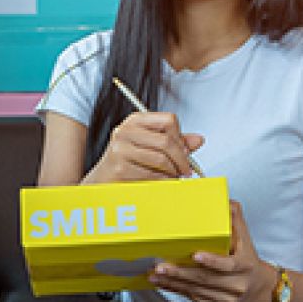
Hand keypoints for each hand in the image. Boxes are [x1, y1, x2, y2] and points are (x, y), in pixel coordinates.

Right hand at [82, 111, 203, 183]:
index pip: (169, 120)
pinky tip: (161, 181)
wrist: (103, 178)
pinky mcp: (120, 168)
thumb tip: (198, 140)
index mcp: (135, 120)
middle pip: (166, 141)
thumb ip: (175, 142)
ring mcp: (121, 148)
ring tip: (172, 176)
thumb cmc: (128, 160)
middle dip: (181, 159)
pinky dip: (162, 181)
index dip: (180, 137)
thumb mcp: (150, 145)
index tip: (184, 150)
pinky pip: (152, 175)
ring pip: (161, 159)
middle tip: (186, 169)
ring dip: (173, 172)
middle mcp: (126, 130)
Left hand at [148, 201, 275, 301]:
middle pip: (206, 279)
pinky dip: (176, 290)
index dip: (212, 261)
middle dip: (181, 273)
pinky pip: (194, 298)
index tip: (196, 255)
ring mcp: (226, 299)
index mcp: (244, 265)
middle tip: (161, 266)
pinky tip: (163, 283)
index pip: (228, 265)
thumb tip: (223, 199)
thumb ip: (234, 219)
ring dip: (174, 282)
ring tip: (156, 274)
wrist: (260, 290)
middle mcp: (236, 284)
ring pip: (197, 290)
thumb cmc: (248, 260)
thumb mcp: (246, 239)